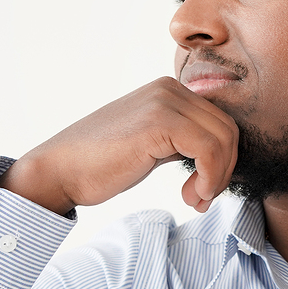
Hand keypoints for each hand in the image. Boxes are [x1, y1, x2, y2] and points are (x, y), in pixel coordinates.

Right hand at [0, 77, 239, 215]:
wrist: (59, 170)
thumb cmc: (101, 164)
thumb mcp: (152, 145)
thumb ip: (181, 141)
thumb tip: (221, 157)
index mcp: (168, 90)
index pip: (220, 122)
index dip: (222, 160)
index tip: (202, 190)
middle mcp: (169, 88)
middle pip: (228, 130)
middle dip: (224, 170)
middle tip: (200, 199)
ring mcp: (164, 101)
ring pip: (224, 139)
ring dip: (217, 178)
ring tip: (194, 200)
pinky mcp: (160, 122)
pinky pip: (210, 149)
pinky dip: (210, 177)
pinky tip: (191, 195)